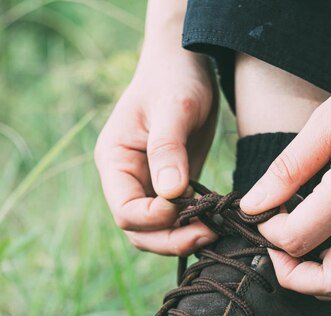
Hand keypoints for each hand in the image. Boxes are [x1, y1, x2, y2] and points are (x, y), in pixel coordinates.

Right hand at [95, 31, 217, 255]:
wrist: (185, 61)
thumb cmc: (175, 77)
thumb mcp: (174, 108)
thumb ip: (168, 149)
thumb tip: (171, 194)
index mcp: (113, 161)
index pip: (125, 210)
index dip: (153, 219)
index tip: (185, 206)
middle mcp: (125, 179)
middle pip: (138, 230)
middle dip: (170, 239)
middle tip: (209, 233)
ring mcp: (146, 185)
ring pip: (156, 231)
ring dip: (183, 237)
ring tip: (216, 229)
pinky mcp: (169, 187)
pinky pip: (175, 219)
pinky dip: (193, 226)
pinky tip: (217, 220)